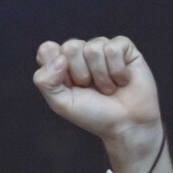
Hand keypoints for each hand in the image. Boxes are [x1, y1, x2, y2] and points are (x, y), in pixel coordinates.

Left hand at [32, 37, 163, 163]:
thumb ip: (45, 81)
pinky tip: (122, 80)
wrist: (127, 125)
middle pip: (71, 46)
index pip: (47, 49)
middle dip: (81, 74)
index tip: (69, 87)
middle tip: (91, 89)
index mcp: (62, 65)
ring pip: (93, 48)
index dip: (57, 69)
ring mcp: (102, 49)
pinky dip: (118, 70)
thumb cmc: (95, 115)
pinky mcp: (124, 48)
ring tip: (108, 88)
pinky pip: (114, 48)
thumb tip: (60, 58)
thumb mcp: (61, 104)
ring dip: (102, 76)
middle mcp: (81, 53)